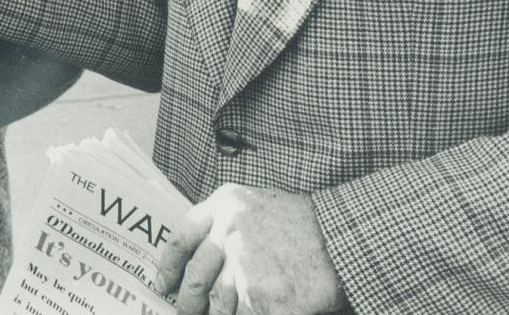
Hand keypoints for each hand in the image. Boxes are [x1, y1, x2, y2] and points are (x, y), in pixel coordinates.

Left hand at [156, 185, 345, 314]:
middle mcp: (229, 232)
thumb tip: (202, 260)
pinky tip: (249, 314)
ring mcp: (245, 267)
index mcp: (225, 205)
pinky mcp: (263, 298)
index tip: (163, 284)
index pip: (182, 238)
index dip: (168, 266)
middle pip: (196, 278)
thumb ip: (226, 224)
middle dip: (187, 301)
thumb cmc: (305, 224)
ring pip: (218, 304)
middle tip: (184, 312)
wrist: (345, 237)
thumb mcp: (257, 206)